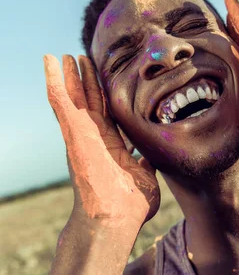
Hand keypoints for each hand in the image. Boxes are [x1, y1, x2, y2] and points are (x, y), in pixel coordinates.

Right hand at [44, 54, 159, 226]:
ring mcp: (82, 135)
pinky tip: (49, 61)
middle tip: (82, 58)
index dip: (106, 96)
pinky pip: (60, 101)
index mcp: (111, 146)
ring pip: (74, 97)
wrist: (116, 218)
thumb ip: (147, 163)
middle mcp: (94, 138)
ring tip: (65, 56)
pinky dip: (53, 80)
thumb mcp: (146, 176)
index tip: (105, 80)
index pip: (107, 114)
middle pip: (90, 102)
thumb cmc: (131, 206)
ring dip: (69, 76)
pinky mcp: (74, 133)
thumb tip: (154, 156)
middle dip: (87, 80)